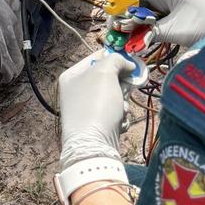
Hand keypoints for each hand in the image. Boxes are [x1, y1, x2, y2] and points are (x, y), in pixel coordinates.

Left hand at [59, 50, 134, 172]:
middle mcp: (76, 92)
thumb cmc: (95, 104)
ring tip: (119, 110)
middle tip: (126, 89)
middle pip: (108, 78)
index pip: (97, 58)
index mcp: (72, 75)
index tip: (131, 63)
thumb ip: (116, 60)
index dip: (115, 59)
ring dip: (122, 103)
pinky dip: (120, 118)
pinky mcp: (97, 126)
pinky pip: (115, 114)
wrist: (93, 146)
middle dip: (121, 85)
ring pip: (115, 97)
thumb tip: (127, 63)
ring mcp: (87, 110)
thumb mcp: (105, 73)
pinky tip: (117, 123)